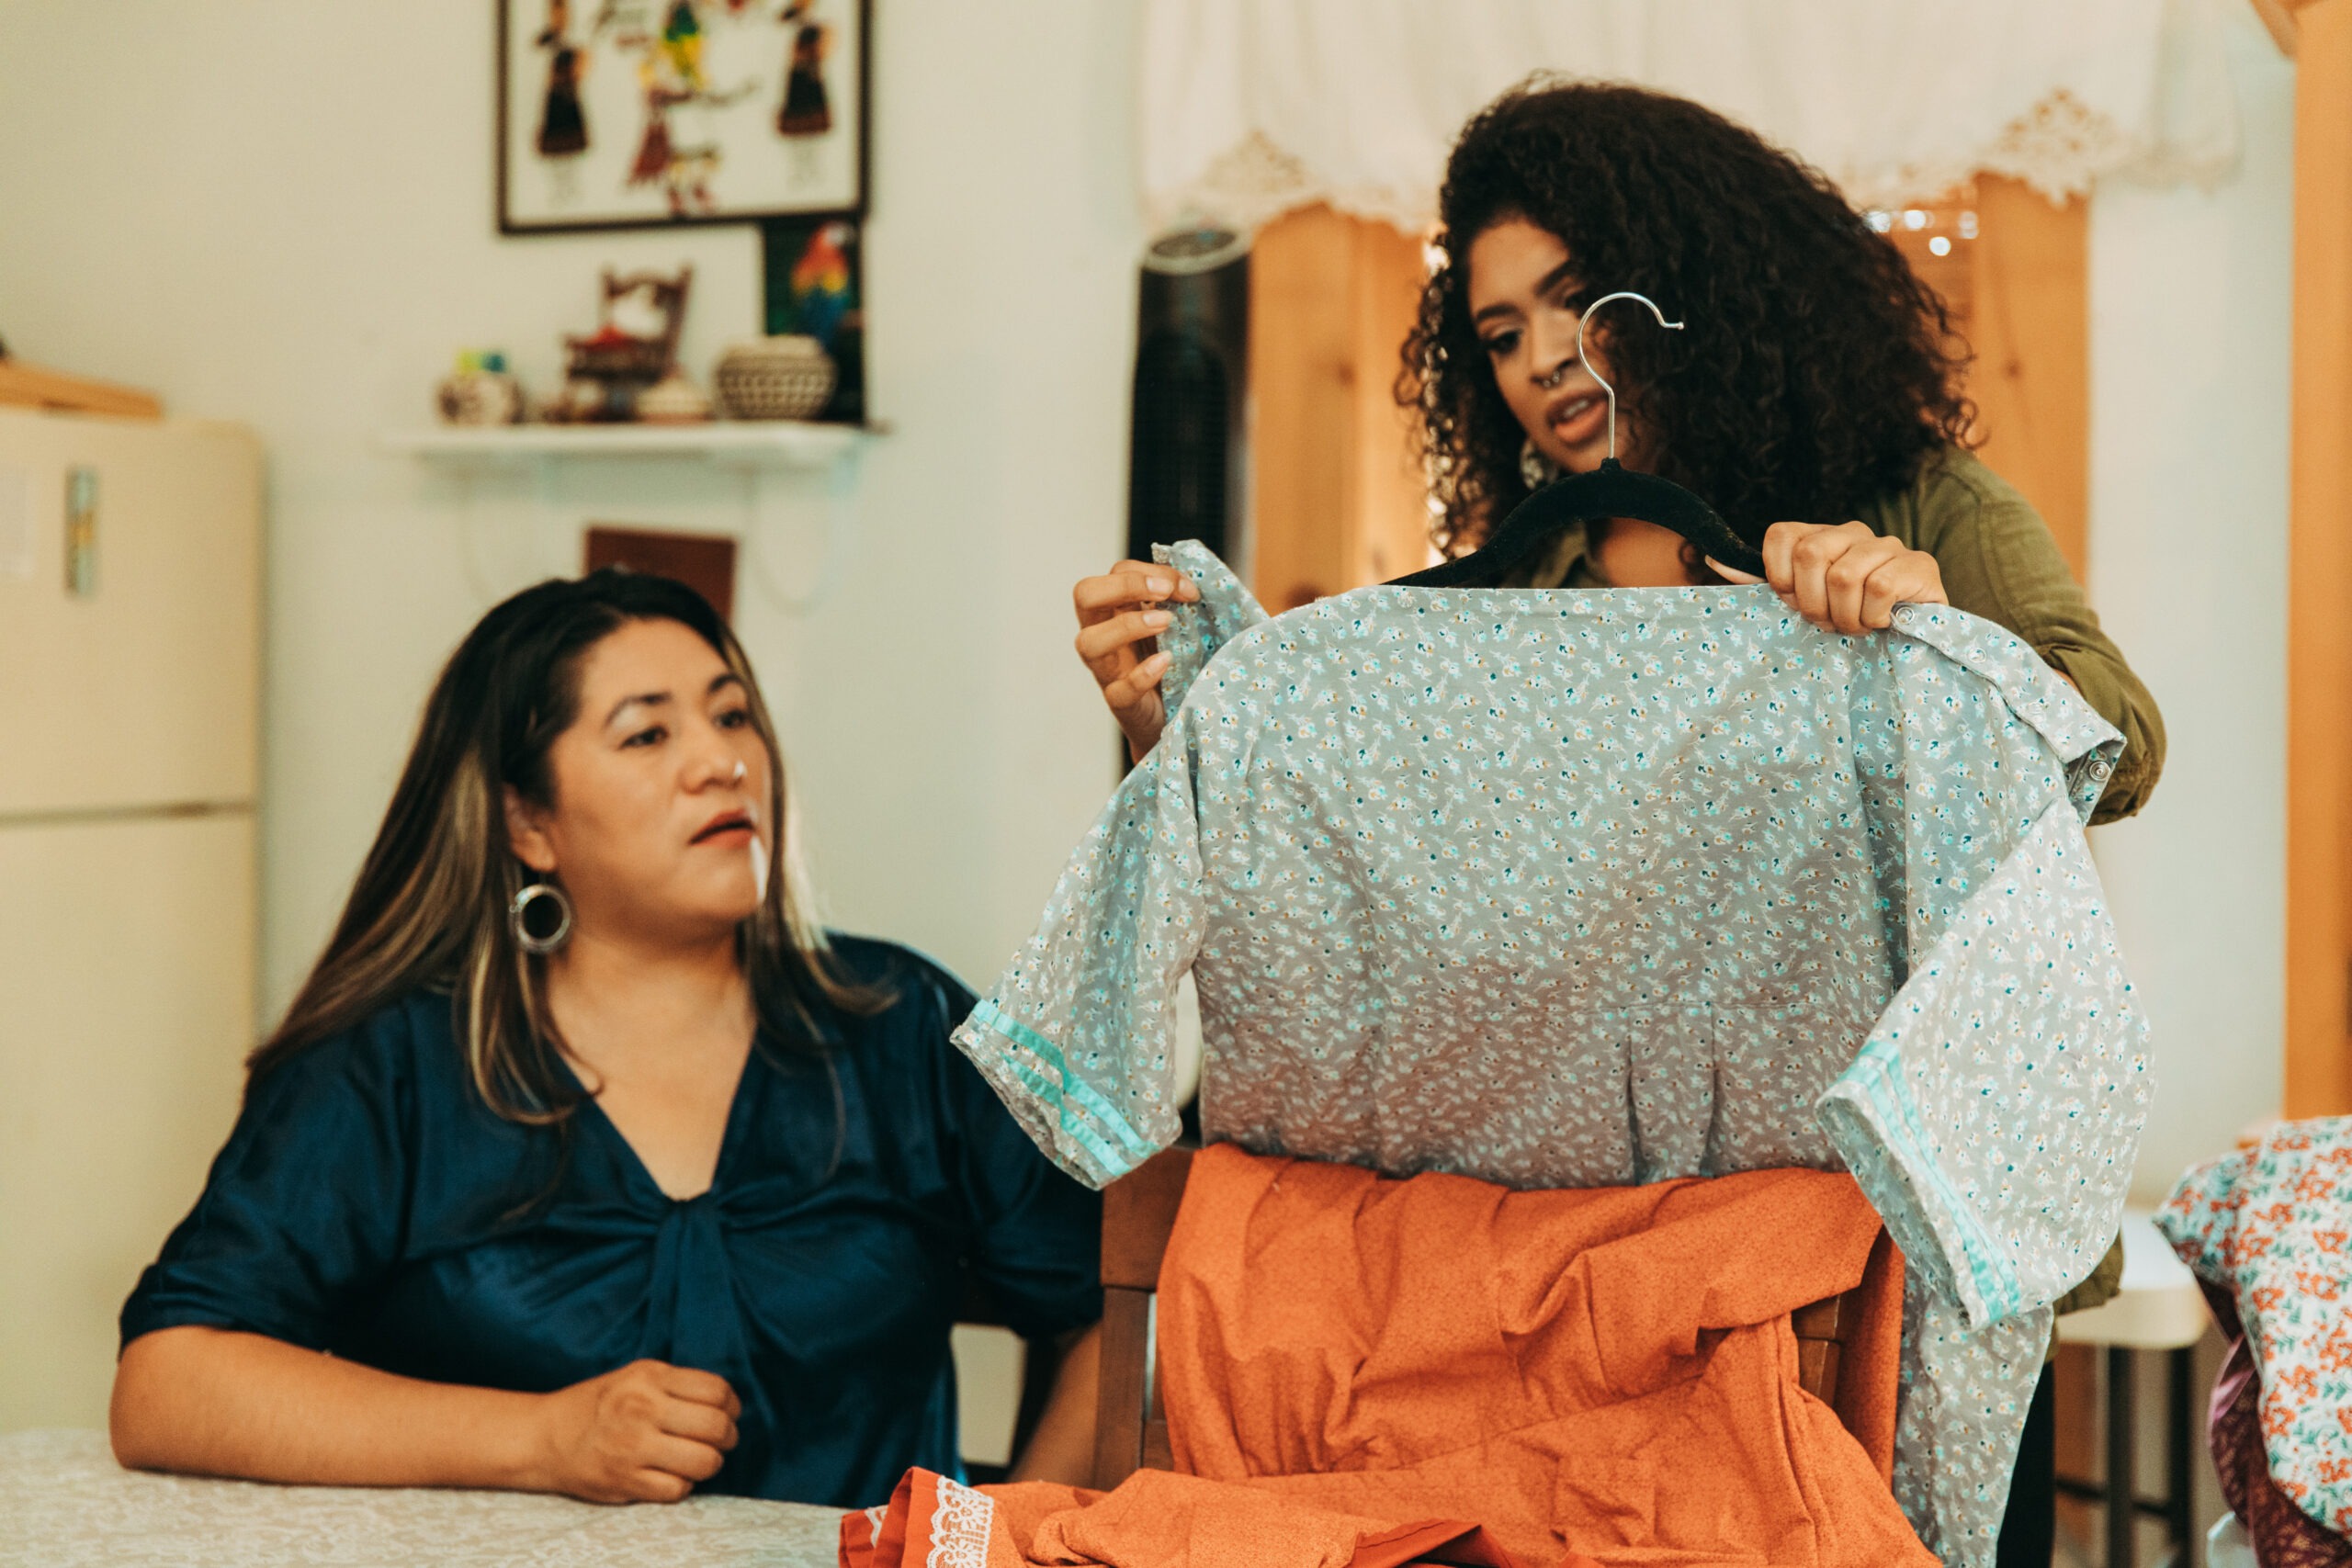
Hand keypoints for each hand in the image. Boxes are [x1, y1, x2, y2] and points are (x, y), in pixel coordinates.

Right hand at [530, 1359, 738, 1503]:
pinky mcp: (624, 1480)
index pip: (716, 1390)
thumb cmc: (601, 1405)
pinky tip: (671, 1476)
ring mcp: (632, 1447)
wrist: (545, 1436)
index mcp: (650, 1377)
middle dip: (728, 1437)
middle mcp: (642, 1409)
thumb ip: (678, 1385)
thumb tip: (727, 1404)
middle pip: (717, 1427)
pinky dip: (682, 1485)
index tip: (728, 1413)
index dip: (732, 1405)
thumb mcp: (637, 1376)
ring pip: (704, 1462)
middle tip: (720, 1441)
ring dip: (710, 1464)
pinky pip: (677, 1489)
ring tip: (700, 1460)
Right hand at [1073, 559, 1198, 759]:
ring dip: (1127, 626)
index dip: (1151, 571)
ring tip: (1166, 623)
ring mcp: (1108, 671)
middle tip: (1163, 593)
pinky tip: (1166, 662)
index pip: (1116, 572)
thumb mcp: (1181, 626)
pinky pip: (1117, 691)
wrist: (1179, 718)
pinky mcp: (1121, 704)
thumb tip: (1202, 578)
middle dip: (1123, 585)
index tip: (1189, 589)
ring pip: (1087, 642)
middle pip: (1085, 595)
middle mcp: (1104, 636)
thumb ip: (1184, 602)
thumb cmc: (1178, 664)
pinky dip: (1141, 674)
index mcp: (1118, 611)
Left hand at [1710, 521, 1945, 633]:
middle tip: (1827, 622)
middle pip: (1810, 554)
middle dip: (1812, 602)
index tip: (1795, 602)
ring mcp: (1888, 545)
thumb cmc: (1846, 618)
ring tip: (1856, 626)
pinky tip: (1881, 622)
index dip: (1781, 577)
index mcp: (1820, 536)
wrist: (1909, 639)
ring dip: (1845, 616)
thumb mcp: (1799, 602)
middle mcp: (1853, 532)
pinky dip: (1873, 617)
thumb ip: (1761, 583)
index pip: (1782, 535)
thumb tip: (1712, 560)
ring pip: (1844, 575)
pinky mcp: (1919, 564)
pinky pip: (1879, 588)